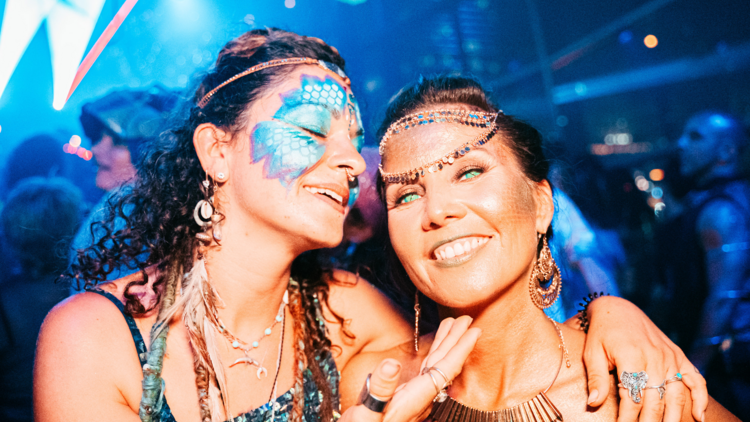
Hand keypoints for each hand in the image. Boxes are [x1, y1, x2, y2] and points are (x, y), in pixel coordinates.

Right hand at [339, 316, 480, 421]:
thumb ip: (380, 390)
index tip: (474, 330)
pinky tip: (435, 348)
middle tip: (467, 319)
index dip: (460, 349)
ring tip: (453, 325)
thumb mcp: (365, 415)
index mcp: (415, 399)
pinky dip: (433, 354)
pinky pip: (427, 370)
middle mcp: (420, 398)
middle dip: (456, 340)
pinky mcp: (407, 396)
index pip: (445, 369)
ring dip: (446, 344)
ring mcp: (415, 397)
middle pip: (445, 364)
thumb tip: (391, 364)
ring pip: (437, 366)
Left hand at [583, 296, 707, 421]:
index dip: (627, 418)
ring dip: (673, 417)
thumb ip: (596, 379)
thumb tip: (594, 403)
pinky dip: (700, 398)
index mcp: (630, 357)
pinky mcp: (678, 356)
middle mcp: (654, 358)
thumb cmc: (602, 333)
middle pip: (655, 401)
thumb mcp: (592, 353)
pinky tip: (698, 417)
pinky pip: (696, 379)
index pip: (632, 397)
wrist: (618, 309)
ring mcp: (669, 357)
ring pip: (675, 395)